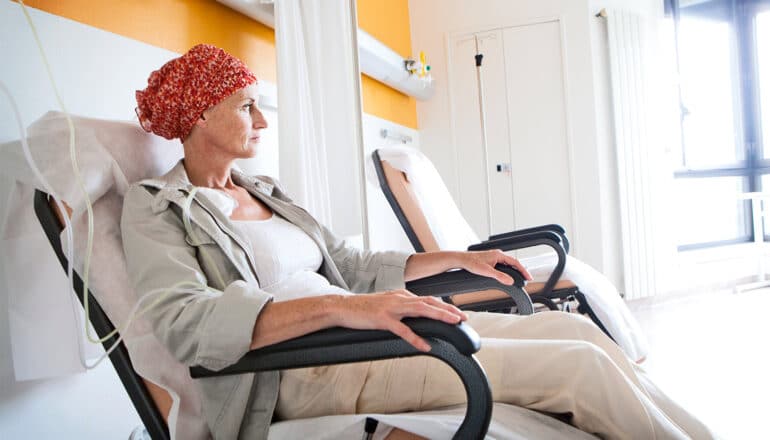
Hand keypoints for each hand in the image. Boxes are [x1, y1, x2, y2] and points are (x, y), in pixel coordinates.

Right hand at [334, 290, 467, 351]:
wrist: (343, 308)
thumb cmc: (364, 308)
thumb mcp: (387, 304)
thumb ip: (402, 307)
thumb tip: (417, 313)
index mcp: (401, 295)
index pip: (428, 299)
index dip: (444, 305)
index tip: (458, 313)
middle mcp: (399, 298)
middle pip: (429, 302)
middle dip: (448, 309)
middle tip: (463, 317)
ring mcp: (391, 308)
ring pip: (421, 310)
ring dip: (439, 315)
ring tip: (452, 323)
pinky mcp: (382, 320)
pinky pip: (402, 330)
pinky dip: (415, 338)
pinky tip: (425, 346)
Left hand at [459, 249, 532, 284]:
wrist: (462, 260)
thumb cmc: (472, 263)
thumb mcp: (487, 271)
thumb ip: (499, 276)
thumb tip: (510, 281)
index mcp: (499, 254)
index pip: (515, 262)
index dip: (523, 270)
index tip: (528, 277)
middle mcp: (498, 254)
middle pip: (513, 262)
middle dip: (521, 270)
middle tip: (526, 279)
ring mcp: (494, 257)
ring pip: (508, 264)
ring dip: (515, 270)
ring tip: (520, 278)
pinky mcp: (491, 260)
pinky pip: (503, 265)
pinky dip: (508, 270)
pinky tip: (508, 275)